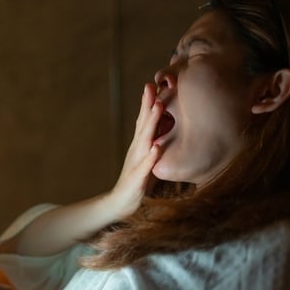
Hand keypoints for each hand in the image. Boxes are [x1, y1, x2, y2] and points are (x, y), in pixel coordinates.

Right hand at [108, 83, 161, 218]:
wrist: (120, 205)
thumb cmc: (138, 182)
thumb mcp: (149, 160)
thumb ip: (156, 144)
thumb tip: (169, 129)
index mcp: (140, 146)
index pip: (144, 121)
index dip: (148, 103)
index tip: (154, 83)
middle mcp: (136, 151)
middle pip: (142, 125)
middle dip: (148, 106)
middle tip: (152, 87)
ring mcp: (135, 164)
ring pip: (144, 141)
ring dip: (150, 124)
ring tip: (157, 108)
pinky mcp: (137, 180)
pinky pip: (145, 167)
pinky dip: (151, 157)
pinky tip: (157, 148)